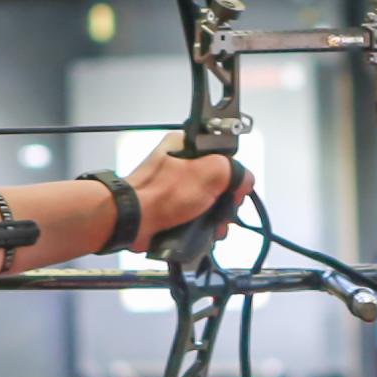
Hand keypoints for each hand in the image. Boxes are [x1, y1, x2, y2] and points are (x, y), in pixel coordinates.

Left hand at [122, 137, 246, 254]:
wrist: (131, 221)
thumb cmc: (164, 194)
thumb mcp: (210, 173)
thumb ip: (235, 171)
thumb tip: (244, 181)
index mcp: (185, 143)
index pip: (222, 153)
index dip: (234, 173)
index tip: (236, 190)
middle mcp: (178, 161)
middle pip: (216, 180)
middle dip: (225, 201)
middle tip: (225, 213)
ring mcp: (172, 185)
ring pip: (207, 199)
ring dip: (216, 216)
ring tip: (215, 229)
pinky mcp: (168, 206)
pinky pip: (194, 213)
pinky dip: (201, 224)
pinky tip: (205, 234)